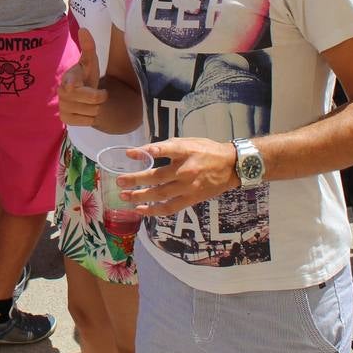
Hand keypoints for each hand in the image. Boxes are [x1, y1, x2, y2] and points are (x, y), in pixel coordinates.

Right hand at [58, 29, 107, 126]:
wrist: (82, 97)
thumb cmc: (87, 76)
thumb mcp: (90, 62)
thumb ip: (88, 47)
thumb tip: (84, 29)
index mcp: (68, 78)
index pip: (69, 84)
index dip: (71, 85)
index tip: (71, 86)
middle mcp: (62, 93)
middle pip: (93, 100)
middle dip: (100, 97)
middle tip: (98, 92)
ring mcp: (62, 107)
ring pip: (92, 112)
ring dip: (97, 108)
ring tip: (90, 102)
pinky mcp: (65, 120)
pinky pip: (88, 122)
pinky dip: (91, 118)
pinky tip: (86, 111)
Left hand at [117, 138, 239, 216]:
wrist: (232, 166)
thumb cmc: (207, 151)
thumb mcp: (189, 142)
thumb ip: (169, 147)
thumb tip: (146, 152)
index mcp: (186, 151)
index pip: (164, 150)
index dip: (146, 152)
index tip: (129, 154)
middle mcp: (186, 170)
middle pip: (157, 177)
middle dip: (136, 179)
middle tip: (119, 181)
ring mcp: (189, 187)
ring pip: (160, 194)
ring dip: (140, 196)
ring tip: (124, 196)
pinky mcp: (192, 199)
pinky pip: (170, 208)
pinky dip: (154, 210)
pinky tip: (141, 209)